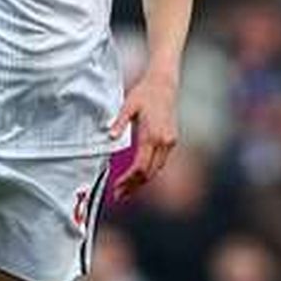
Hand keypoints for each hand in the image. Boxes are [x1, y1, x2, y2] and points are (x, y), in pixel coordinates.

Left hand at [108, 73, 176, 200]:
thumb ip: (119, 123)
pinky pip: (160, 162)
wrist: (165, 84)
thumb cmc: (144, 93)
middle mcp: (163, 141)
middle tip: (118, 195)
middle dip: (133, 186)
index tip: (116, 188)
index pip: (140, 167)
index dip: (127, 180)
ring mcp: (169, 142)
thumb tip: (110, 137)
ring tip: (126, 190)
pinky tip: (137, 176)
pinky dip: (148, 171)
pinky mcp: (171, 140)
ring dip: (141, 181)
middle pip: (148, 173)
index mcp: (151, 135)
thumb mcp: (128, 105)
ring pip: (156, 170)